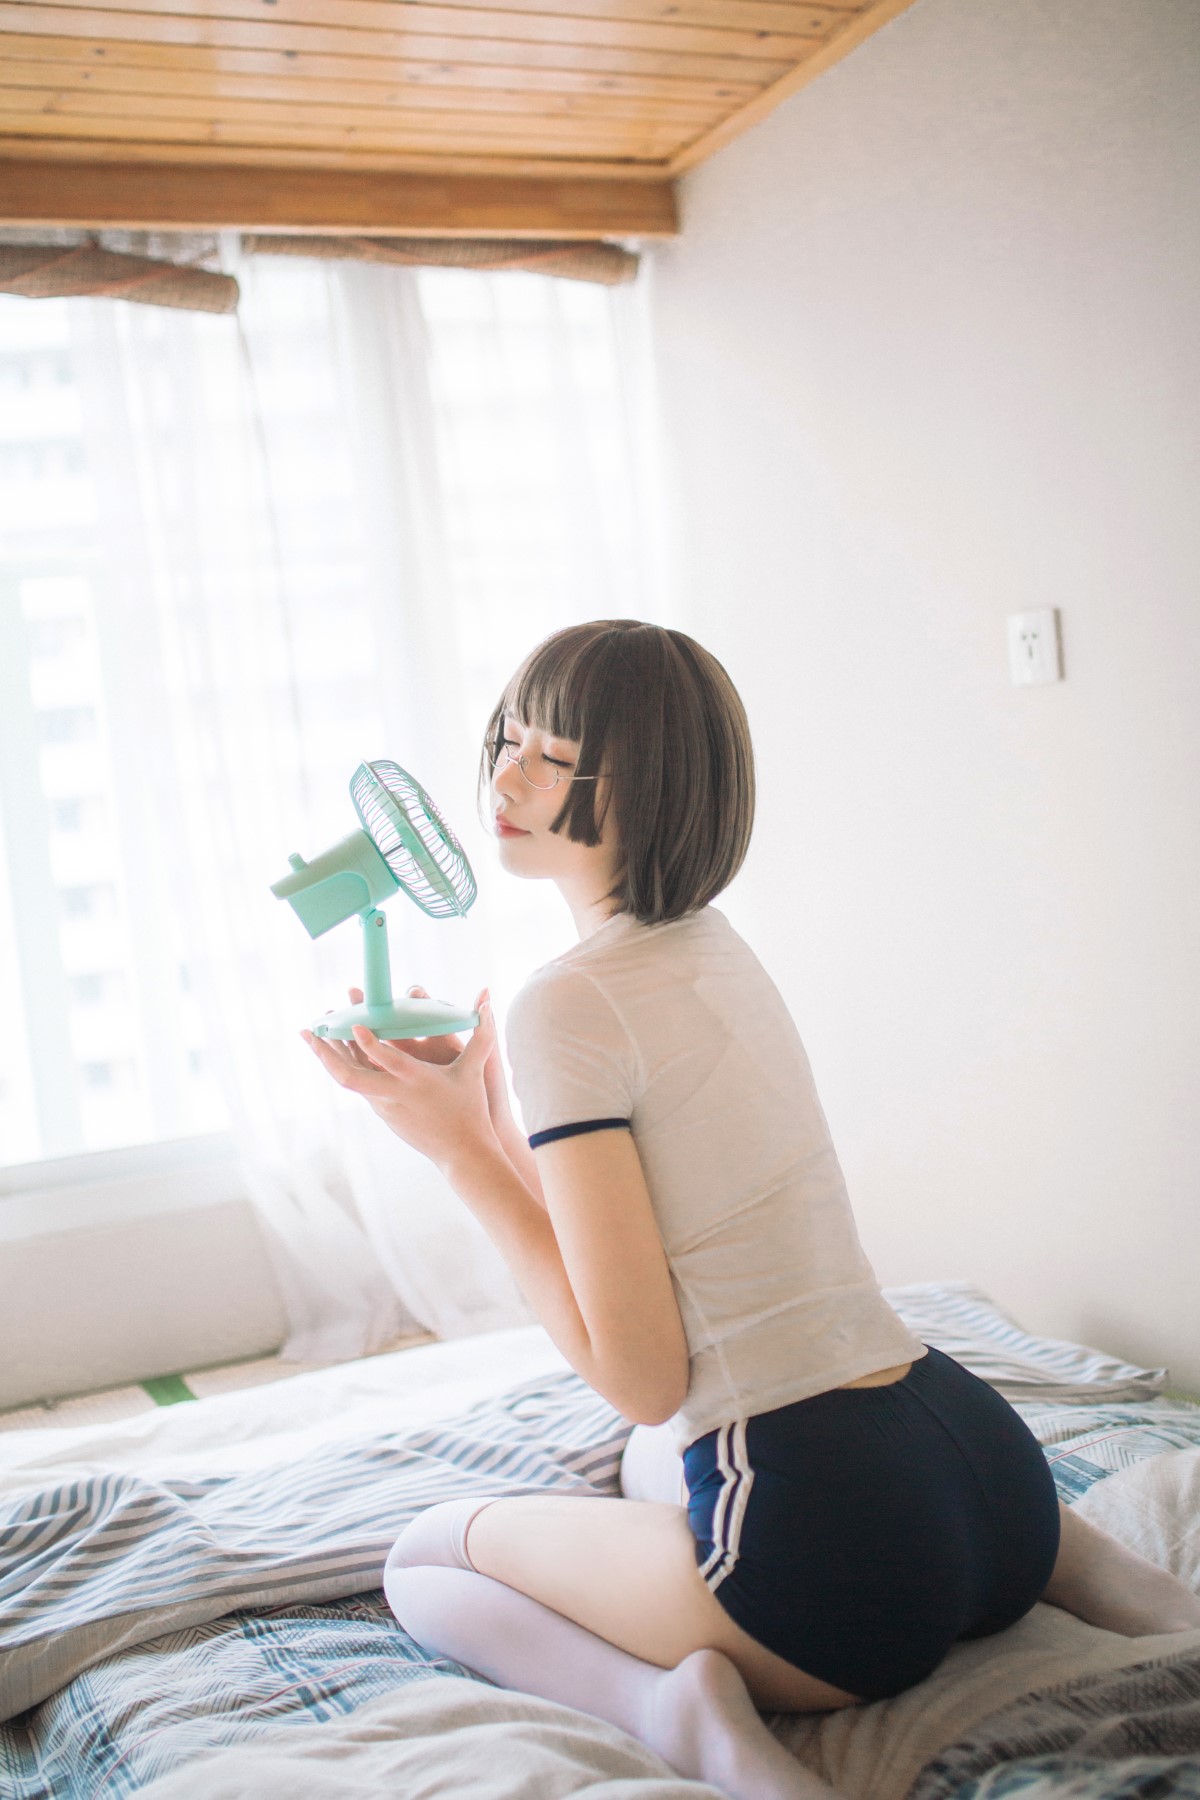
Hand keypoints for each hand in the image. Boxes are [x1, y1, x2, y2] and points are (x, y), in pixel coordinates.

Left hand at [302, 989, 499, 1171]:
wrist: (461, 1152)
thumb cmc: (470, 1107)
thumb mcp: (475, 1068)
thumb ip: (482, 1030)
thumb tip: (487, 995)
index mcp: (416, 1079)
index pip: (388, 1060)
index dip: (369, 1044)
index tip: (354, 1024)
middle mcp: (394, 1094)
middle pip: (349, 1075)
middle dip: (325, 1052)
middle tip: (309, 1029)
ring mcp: (384, 1105)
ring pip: (348, 1080)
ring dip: (329, 1056)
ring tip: (312, 1034)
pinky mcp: (381, 1112)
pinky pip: (358, 1084)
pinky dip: (345, 1066)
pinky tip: (336, 1052)